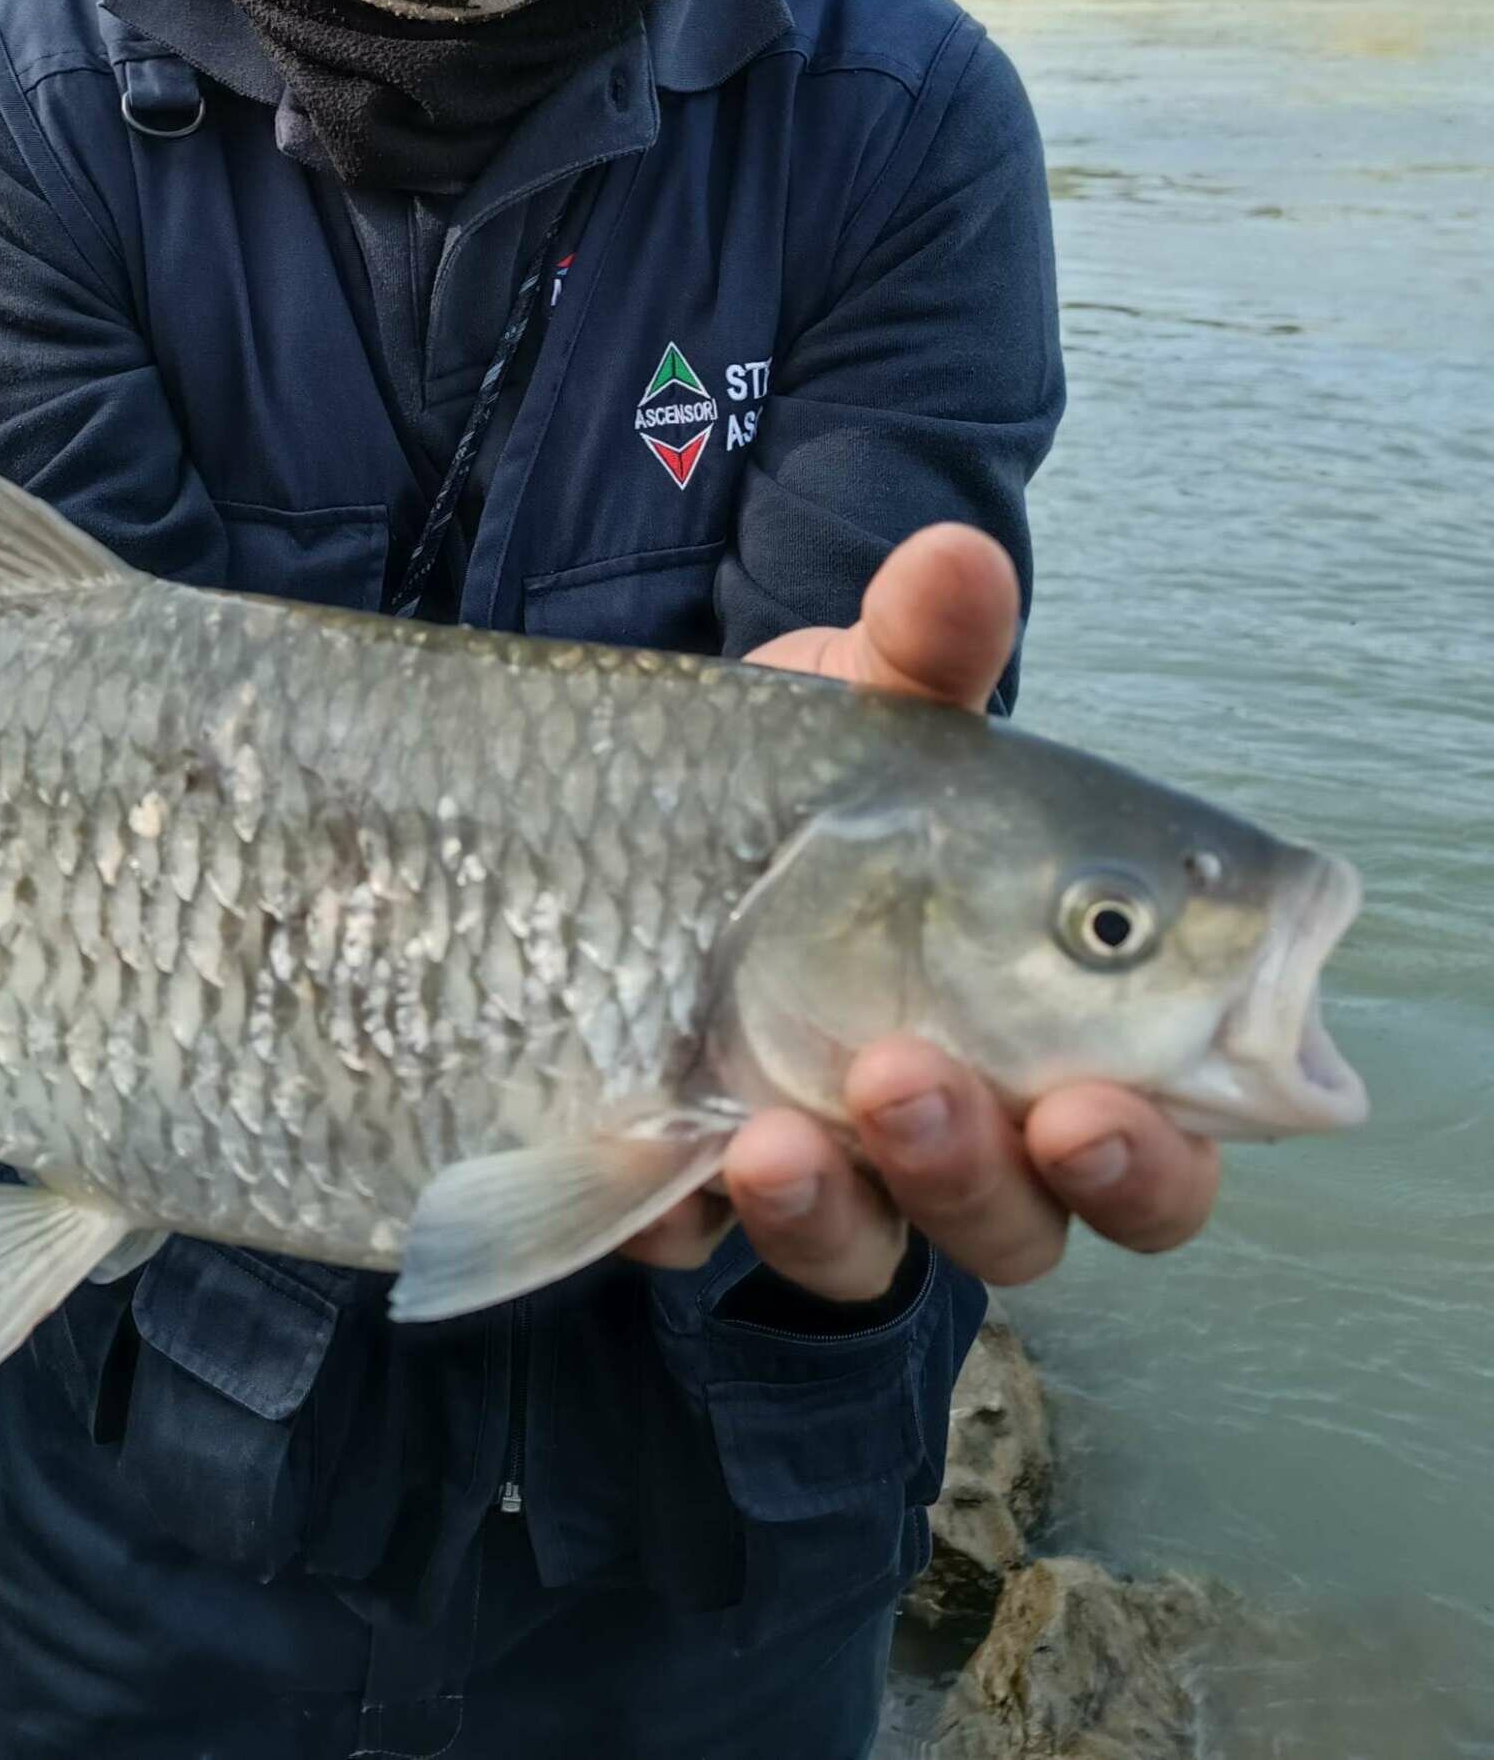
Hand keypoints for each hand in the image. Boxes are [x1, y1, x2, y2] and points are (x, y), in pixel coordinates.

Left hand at [623, 522, 1220, 1298]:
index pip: (1156, 1152)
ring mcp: (824, 1161)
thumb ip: (924, 648)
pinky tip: (659, 1159)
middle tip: (916, 1088)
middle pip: (1024, 1227)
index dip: (1148, 1157)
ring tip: (773, 1133)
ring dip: (833, 1210)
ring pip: (865, 1251)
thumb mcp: (869, 705)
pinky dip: (685, 1215)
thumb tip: (957, 556)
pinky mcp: (688, 1175)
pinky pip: (697, 1242)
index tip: (1091, 1103)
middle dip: (985, 1181)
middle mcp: (961, 1125)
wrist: (650, 795)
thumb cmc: (824, 774)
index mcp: (1062, 1035)